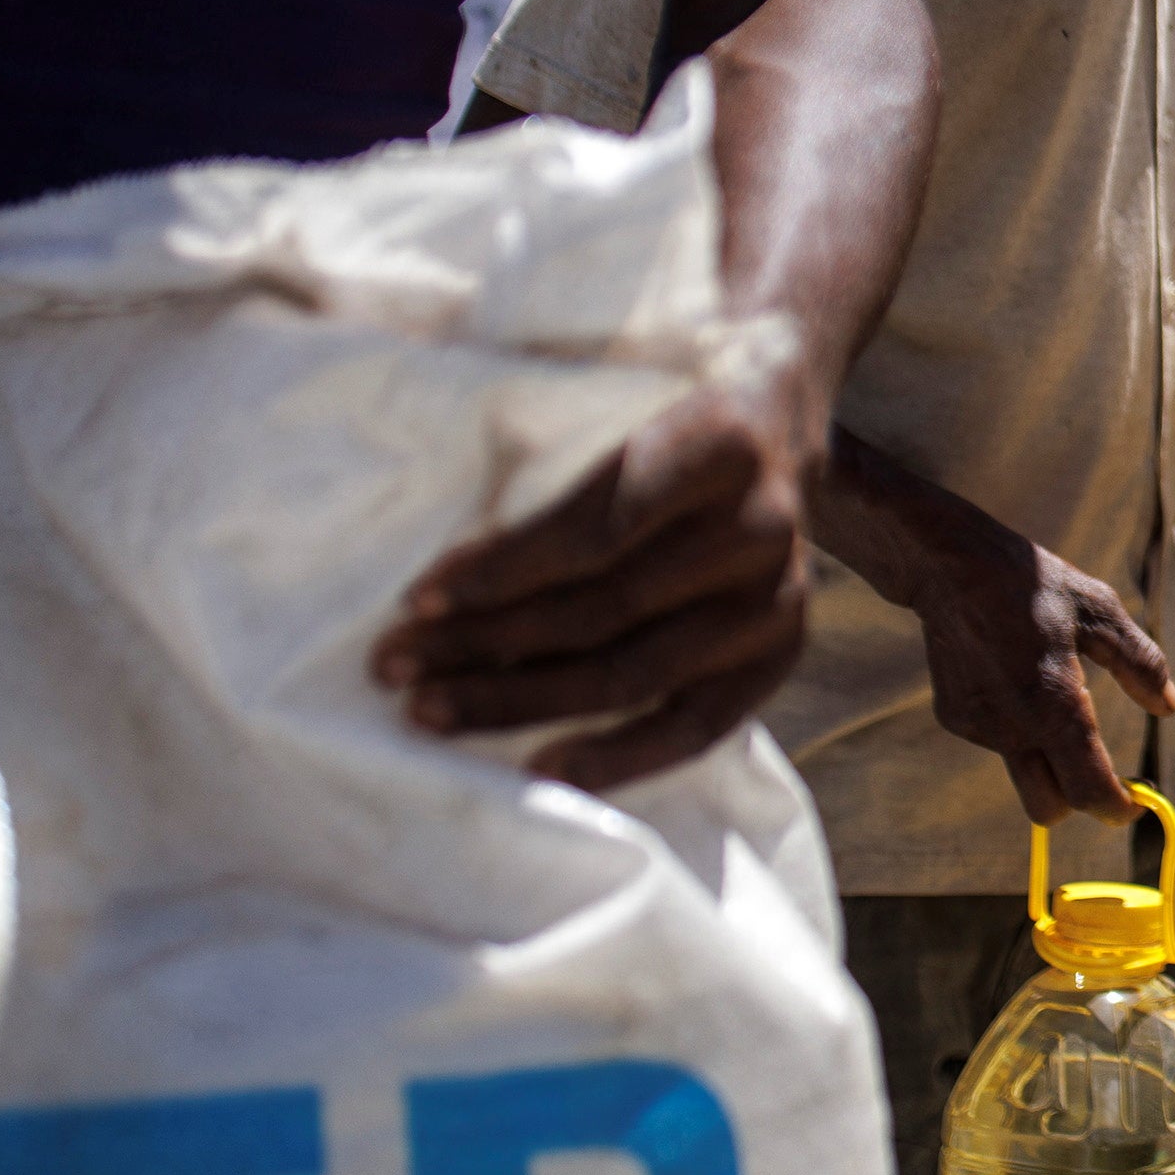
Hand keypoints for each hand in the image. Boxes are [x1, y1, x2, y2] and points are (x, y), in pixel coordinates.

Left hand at [380, 369, 814, 792]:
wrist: (782, 436)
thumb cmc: (664, 428)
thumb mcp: (624, 406)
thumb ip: (552, 469)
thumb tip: (433, 580)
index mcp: (720, 444)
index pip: (593, 528)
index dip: (500, 570)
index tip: (414, 600)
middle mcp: (760, 526)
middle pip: (603, 607)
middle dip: (482, 642)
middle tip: (393, 665)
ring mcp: (776, 600)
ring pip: (629, 672)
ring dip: (517, 699)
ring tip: (429, 710)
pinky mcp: (778, 658)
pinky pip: (693, 729)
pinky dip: (616, 755)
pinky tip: (542, 769)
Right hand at [812, 426, 1174, 825]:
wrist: (952, 567)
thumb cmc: (1035, 585)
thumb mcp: (1101, 611)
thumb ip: (1140, 664)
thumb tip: (1169, 708)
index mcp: (1054, 702)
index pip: (1088, 789)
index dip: (1116, 808)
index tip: (1135, 804)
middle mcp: (1011, 726)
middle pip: (1048, 809)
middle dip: (1078, 801)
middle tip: (1103, 772)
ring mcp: (977, 726)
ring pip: (1023, 770)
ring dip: (1047, 755)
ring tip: (1051, 690)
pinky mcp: (955, 717)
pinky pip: (997, 742)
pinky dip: (1017, 728)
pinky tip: (1015, 678)